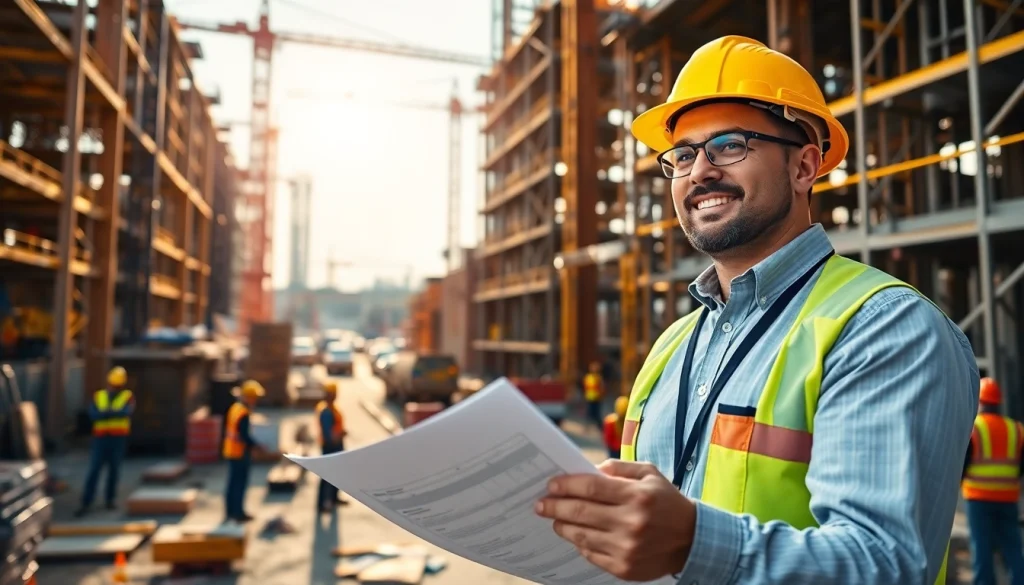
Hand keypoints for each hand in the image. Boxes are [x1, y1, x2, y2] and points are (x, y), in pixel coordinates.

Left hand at [535, 459, 696, 580]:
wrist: (692, 540)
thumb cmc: (666, 502)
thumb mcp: (649, 474)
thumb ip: (618, 468)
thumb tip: (587, 469)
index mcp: (637, 496)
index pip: (591, 488)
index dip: (566, 485)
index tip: (551, 484)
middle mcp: (631, 523)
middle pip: (581, 512)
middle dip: (555, 506)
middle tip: (541, 503)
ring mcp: (627, 548)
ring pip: (581, 536)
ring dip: (562, 526)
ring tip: (554, 519)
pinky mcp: (624, 569)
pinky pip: (591, 554)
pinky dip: (580, 544)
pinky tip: (575, 535)